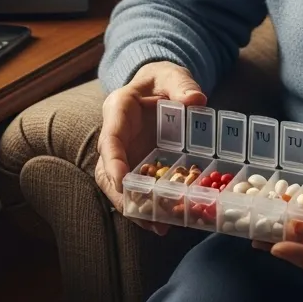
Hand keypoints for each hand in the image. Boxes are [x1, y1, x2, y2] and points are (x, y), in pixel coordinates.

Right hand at [95, 61, 205, 233]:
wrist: (161, 87)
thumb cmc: (163, 79)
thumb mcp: (173, 76)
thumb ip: (182, 85)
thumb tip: (196, 100)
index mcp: (118, 109)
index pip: (110, 136)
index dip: (113, 160)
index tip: (121, 181)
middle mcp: (115, 135)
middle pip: (106, 169)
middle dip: (120, 194)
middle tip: (141, 214)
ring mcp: (124, 153)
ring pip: (117, 186)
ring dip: (134, 208)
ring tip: (158, 226)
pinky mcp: (136, 166)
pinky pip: (135, 189)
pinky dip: (147, 208)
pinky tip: (164, 224)